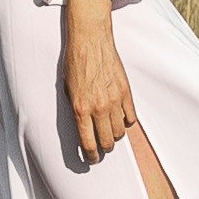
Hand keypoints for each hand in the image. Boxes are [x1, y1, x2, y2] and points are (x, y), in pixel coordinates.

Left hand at [59, 0, 143, 171]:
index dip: (90, 156)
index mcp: (81, 109)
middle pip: (108, 142)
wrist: (90, 40)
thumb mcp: (67, 89)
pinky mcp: (126, 91)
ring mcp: (115, 100)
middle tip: (101, 147)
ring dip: (115, 135)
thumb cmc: (75, 62)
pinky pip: (131, 116)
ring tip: (110, 131)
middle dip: (104, 148)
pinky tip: (120, 118)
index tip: (91, 158)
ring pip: (120, 131)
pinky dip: (126, 120)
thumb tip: (82, 127)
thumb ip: (76, 110)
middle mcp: (99, 108)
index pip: (89, 143)